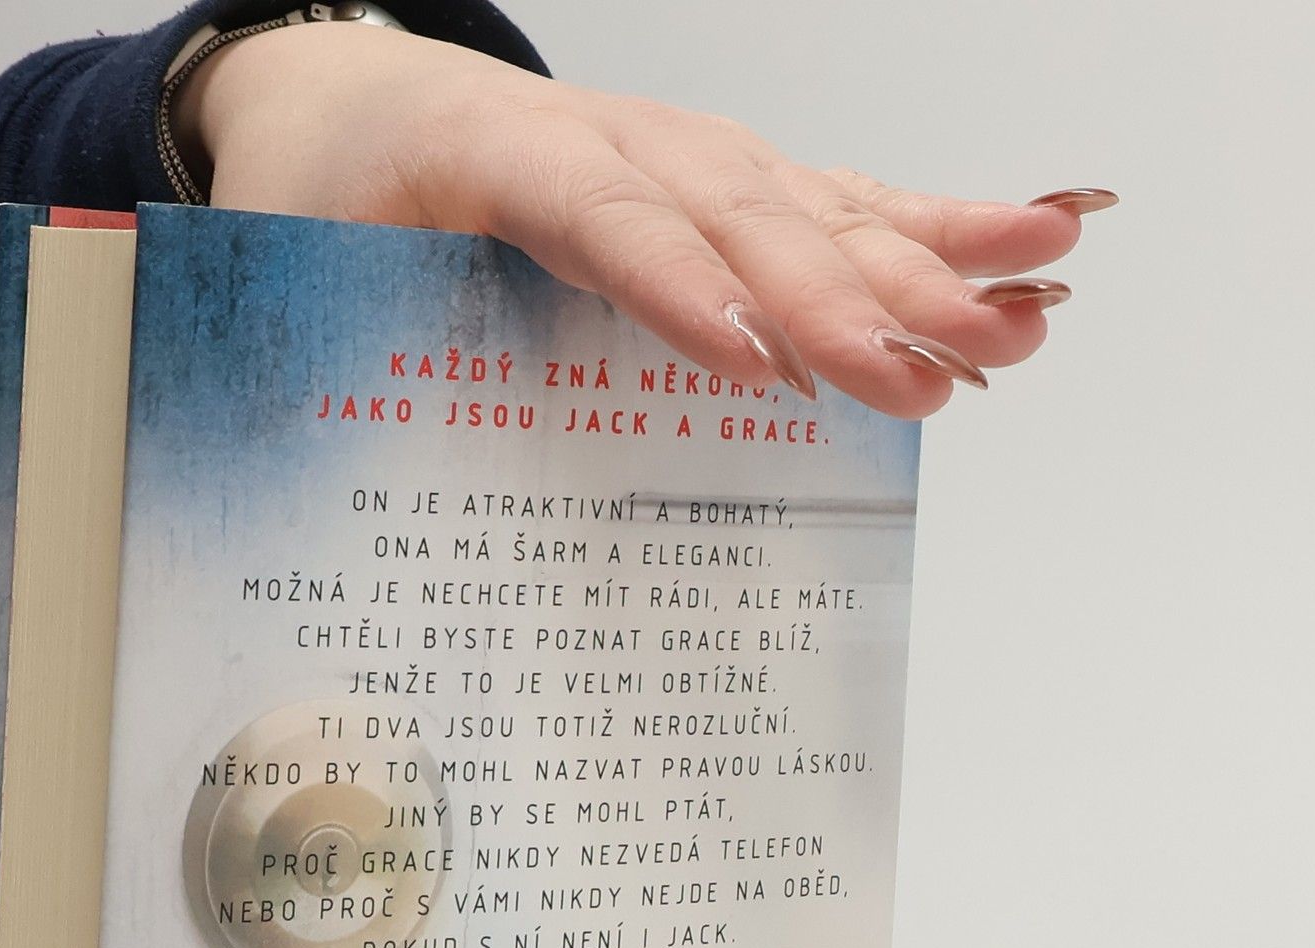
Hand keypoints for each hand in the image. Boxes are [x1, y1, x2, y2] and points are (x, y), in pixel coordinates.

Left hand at [175, 25, 1113, 418]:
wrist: (351, 98)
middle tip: (924, 376)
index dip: (670, 281)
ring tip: (1022, 322)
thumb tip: (282, 482)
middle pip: (735, 210)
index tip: (746, 357)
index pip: (592, 212)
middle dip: (836, 297)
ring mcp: (678, 155)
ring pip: (809, 202)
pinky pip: (837, 200)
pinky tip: (1033, 247)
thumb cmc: (322, 198)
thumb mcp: (280, 270)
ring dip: (920, 265)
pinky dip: (934, 226)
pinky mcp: (720, 184)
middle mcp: (609, 138)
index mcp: (485, 151)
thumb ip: (292, 351)